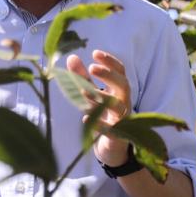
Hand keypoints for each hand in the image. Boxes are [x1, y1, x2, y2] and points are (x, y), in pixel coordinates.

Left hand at [66, 49, 131, 166]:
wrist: (113, 144)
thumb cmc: (103, 113)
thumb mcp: (92, 94)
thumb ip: (83, 77)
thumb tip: (71, 57)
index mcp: (119, 89)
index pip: (120, 70)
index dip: (110, 61)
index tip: (94, 53)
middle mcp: (124, 101)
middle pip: (123, 84)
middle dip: (109, 75)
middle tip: (92, 68)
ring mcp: (122, 119)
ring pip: (118, 106)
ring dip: (102, 98)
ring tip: (84, 92)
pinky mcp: (117, 135)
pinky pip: (112, 129)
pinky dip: (100, 125)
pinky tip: (84, 119)